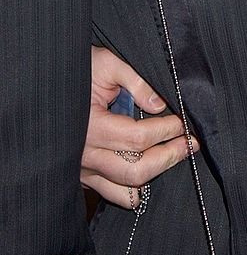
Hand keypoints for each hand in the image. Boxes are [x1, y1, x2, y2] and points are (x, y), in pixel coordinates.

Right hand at [81, 47, 198, 208]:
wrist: (47, 85)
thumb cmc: (79, 70)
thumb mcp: (107, 62)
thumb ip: (136, 80)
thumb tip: (159, 105)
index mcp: (90, 126)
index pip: (137, 138)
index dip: (166, 130)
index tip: (183, 121)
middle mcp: (84, 155)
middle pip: (135, 171)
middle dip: (169, 157)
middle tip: (190, 143)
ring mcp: (83, 170)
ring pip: (126, 189)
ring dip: (156, 174)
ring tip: (176, 155)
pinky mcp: (84, 176)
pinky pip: (112, 193)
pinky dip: (134, 189)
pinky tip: (151, 170)